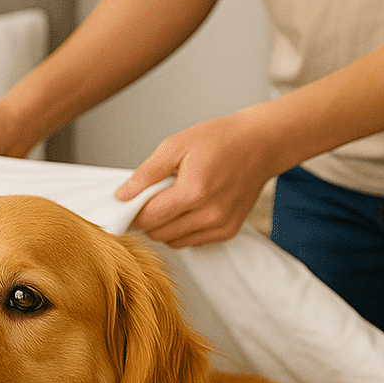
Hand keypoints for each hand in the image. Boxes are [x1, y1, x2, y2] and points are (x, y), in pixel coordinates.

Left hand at [115, 110, 275, 247]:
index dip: (132, 214)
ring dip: (165, 227)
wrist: (261, 144)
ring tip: (173, 201)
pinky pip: (192, 242)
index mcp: (193, 191)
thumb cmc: (220, 140)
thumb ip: (146, 173)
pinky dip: (183, 230)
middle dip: (148, 219)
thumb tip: (122, 196)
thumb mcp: (175, 145)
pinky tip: (189, 209)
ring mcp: (220, 225)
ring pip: (173, 242)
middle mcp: (209, 214)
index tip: (129, 205)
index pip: (148, 218)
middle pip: (158, 234)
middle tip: (152, 199)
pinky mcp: (228, 231)